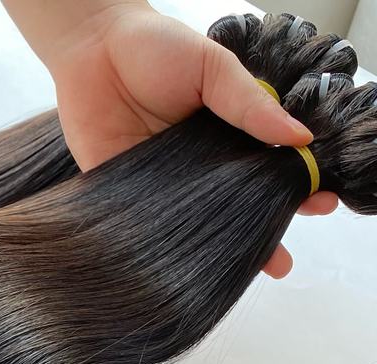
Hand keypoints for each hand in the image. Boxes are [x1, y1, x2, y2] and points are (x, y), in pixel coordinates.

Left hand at [42, 1, 338, 277]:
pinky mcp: (120, 193)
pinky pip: (143, 225)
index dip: (290, 189)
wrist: (90, 47)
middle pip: (231, 206)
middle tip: (280, 263)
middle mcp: (194, 165)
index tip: (317, 205)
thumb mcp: (212, 68)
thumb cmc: (154, 47)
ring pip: (191, 224)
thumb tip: (299, 138)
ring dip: (211, 251)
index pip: (264, 168)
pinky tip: (177, 265)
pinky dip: (158, 246)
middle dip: (257, 235)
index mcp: (223, 135)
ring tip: (234, 272)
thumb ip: (249, 104)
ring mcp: (158, 183)